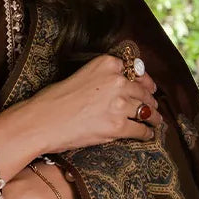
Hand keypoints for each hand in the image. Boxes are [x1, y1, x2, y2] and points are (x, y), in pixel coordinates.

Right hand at [0, 52, 161, 184]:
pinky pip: (140, 130)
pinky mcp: (118, 126)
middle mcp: (117, 80)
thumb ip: (103, 78)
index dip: (146, 82)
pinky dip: (146, 134)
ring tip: (156, 122)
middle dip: (150, 101)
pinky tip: (147, 135)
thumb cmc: (53, 100)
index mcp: (107, 63)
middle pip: (144, 92)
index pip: (137, 71)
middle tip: (154, 108)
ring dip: (153, 118)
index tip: (150, 88)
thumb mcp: (80, 76)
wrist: (42, 121)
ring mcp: (119, 104)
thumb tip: (124, 89)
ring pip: (146, 111)